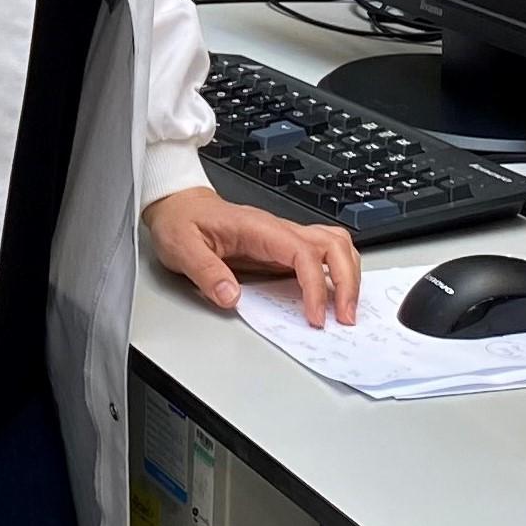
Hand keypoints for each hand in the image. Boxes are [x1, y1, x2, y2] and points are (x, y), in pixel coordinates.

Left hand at [144, 186, 359, 328]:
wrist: (178, 207)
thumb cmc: (181, 222)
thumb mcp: (182, 247)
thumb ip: (206, 272)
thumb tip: (231, 297)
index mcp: (258, 227)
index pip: (302, 252)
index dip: (315, 286)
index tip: (314, 317)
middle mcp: (278, 229)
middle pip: (333, 244)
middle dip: (347, 281)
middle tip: (345, 317)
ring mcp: (284, 237)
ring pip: (336, 244)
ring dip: (348, 276)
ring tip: (346, 310)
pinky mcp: (284, 248)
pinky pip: (323, 255)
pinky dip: (338, 274)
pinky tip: (335, 296)